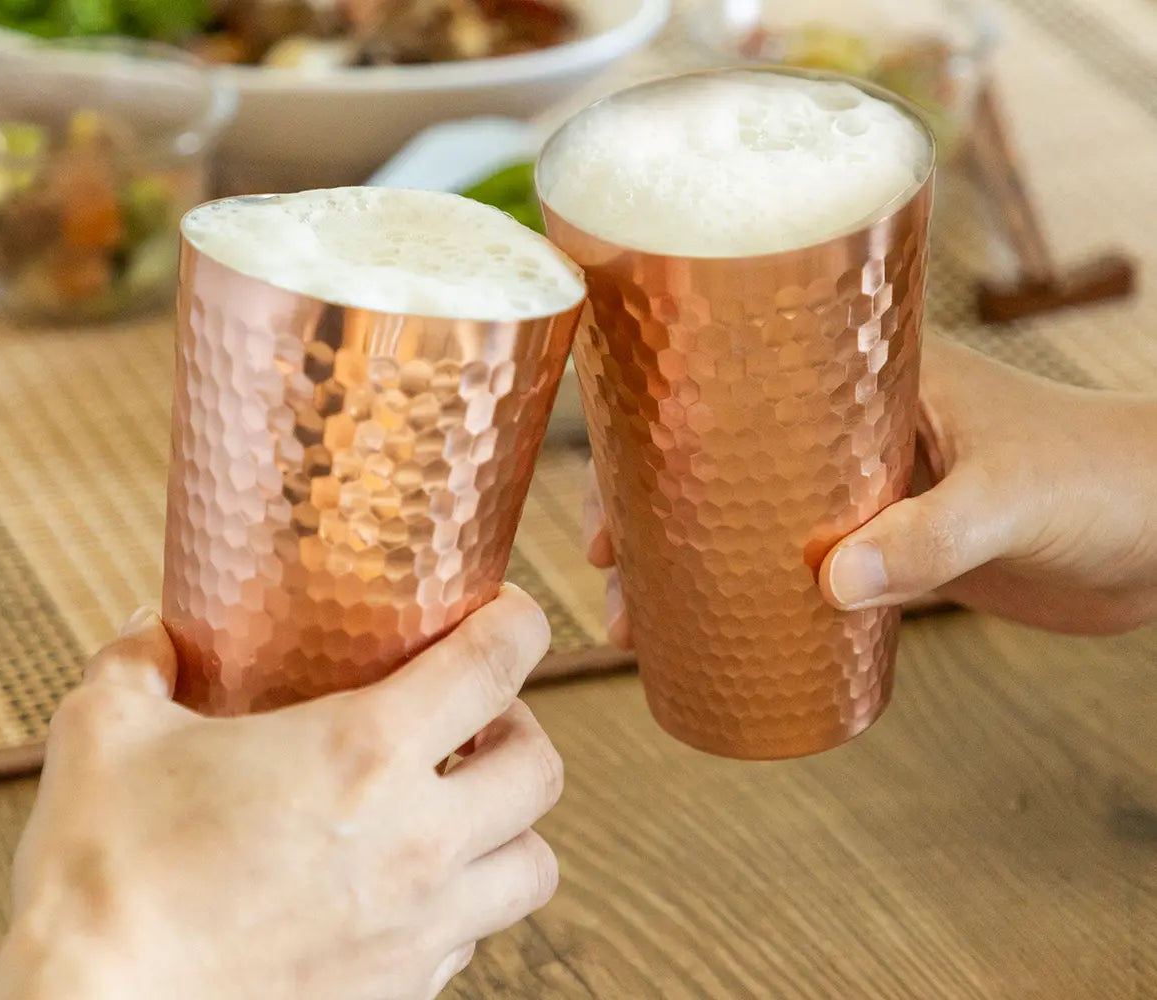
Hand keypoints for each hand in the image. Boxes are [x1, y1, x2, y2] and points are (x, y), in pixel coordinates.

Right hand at [0, 586, 562, 999]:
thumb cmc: (101, 867)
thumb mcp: (103, 729)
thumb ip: (140, 660)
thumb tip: (156, 629)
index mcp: (362, 753)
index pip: (496, 665)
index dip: (520, 623)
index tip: (507, 613)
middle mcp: (416, 840)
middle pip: (542, 769)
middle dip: (520, 728)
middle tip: (471, 719)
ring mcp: (416, 927)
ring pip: (534, 868)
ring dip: (509, 826)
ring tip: (456, 808)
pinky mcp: (398, 993)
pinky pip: (473, 938)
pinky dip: (461, 902)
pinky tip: (401, 886)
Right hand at [584, 338, 1156, 639]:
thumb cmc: (1111, 480)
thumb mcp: (1013, 500)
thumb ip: (930, 538)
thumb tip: (830, 587)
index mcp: (876, 373)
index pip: (742, 381)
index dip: (666, 426)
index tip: (610, 483)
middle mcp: (861, 423)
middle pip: (729, 457)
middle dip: (657, 506)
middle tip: (605, 564)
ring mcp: (878, 485)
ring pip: (758, 518)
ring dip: (699, 560)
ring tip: (638, 615)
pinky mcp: (904, 542)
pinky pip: (809, 565)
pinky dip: (760, 595)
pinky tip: (723, 631)